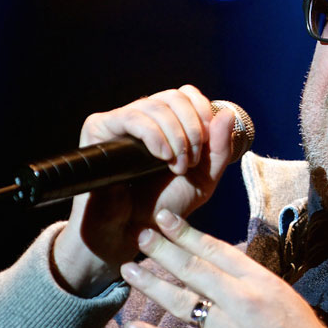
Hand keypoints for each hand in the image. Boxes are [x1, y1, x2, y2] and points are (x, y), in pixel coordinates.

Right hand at [54, 85, 237, 295]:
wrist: (131, 232)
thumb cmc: (166, 207)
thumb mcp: (204, 179)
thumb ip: (220, 150)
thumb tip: (228, 114)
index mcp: (168, 123)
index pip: (187, 95)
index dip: (203, 113)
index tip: (207, 143)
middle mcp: (144, 117)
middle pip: (175, 96)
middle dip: (192, 128)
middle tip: (192, 161)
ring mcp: (121, 121)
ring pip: (155, 105)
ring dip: (176, 136)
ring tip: (177, 166)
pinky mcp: (99, 128)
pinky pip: (131, 117)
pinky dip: (154, 134)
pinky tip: (162, 156)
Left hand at [119, 210, 327, 327]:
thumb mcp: (284, 296)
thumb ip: (252, 281)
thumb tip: (222, 267)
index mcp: (261, 281)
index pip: (217, 250)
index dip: (188, 233)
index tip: (166, 219)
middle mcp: (242, 301)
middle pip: (195, 270)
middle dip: (164, 250)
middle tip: (141, 236)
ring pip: (182, 302)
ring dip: (152, 285)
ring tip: (129, 270)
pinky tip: (132, 326)